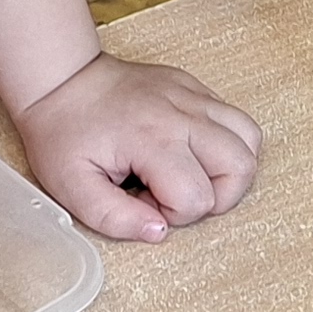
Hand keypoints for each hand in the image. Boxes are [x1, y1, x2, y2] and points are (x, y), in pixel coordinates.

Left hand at [11, 49, 261, 243]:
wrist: (62, 80)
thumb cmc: (64, 133)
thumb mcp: (72, 188)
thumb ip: (115, 218)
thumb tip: (159, 230)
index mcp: (151, 139)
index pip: (197, 197)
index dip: (172, 213)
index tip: (141, 199)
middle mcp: (182, 114)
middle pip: (241, 167)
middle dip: (217, 196)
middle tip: (175, 193)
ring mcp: (194, 96)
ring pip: (250, 137)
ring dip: (231, 168)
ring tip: (193, 174)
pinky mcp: (196, 88)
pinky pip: (235, 119)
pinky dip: (226, 143)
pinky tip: (190, 151)